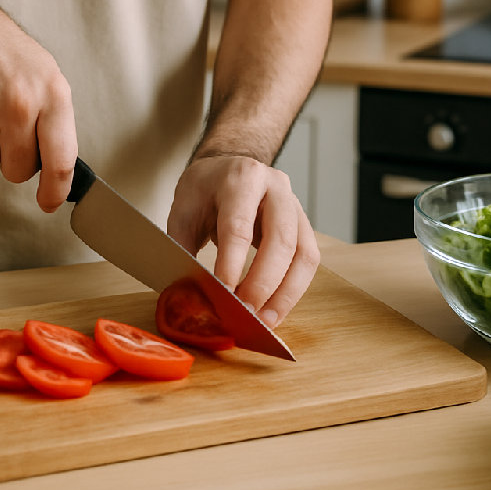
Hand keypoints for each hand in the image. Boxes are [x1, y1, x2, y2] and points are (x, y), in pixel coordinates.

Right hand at [0, 0, 76, 211]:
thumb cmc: (6, 52)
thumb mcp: (47, 76)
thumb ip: (56, 121)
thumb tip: (61, 169)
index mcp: (53, 95)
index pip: (61, 160)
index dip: (57, 190)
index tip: (51, 202)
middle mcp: (22, 104)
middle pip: (21, 170)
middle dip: (16, 160)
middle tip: (10, 130)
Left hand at [167, 155, 319, 327]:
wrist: (226, 168)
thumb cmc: (204, 191)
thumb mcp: (182, 211)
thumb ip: (182, 248)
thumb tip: (189, 293)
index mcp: (241, 177)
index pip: (239, 225)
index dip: (231, 263)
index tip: (222, 294)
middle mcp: (275, 187)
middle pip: (280, 239)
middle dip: (263, 283)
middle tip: (245, 313)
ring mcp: (295, 205)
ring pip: (304, 254)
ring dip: (286, 294)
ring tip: (263, 321)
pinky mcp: (304, 226)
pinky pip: (308, 261)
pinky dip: (293, 290)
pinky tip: (274, 310)